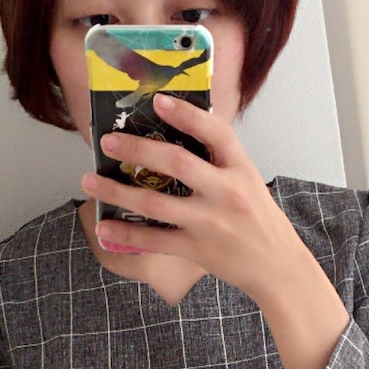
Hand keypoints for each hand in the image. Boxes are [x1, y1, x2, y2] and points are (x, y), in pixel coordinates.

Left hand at [81, 93, 349, 368]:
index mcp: (241, 168)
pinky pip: (154, 239)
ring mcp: (210, 223)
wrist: (278, 267)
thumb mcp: (248, 182)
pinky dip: (126, 234)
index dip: (185, 114)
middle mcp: (226, 192)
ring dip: (117, 192)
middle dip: (137, 149)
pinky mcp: (197, 249)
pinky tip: (104, 227)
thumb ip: (219, 162)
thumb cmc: (259, 222)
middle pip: (176, 162)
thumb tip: (177, 138)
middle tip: (108, 141)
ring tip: (91, 182)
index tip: (157, 101)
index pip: (216, 131)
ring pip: (155, 202)